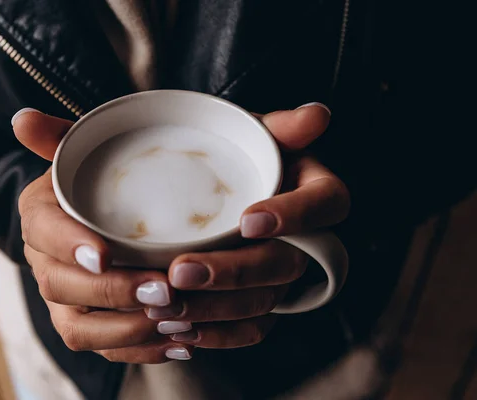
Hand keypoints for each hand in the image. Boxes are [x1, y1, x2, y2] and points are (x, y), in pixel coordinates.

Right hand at [13, 109, 193, 362]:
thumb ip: (59, 137)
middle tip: (162, 288)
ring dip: (127, 329)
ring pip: (80, 329)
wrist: (99, 216)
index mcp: (39, 217)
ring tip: (174, 321)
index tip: (105, 253)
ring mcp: (64, 300)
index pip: (43, 233)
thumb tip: (22, 119)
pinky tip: (179, 343)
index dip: (70, 245)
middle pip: (62, 286)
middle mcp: (45, 263)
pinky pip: (104, 349)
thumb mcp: (80, 153)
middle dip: (112, 292)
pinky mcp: (86, 325)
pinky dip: (140, 350)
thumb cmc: (94, 181)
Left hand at [145, 103, 349, 348]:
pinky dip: (216, 334)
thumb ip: (282, 126)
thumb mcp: (255, 132)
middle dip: (232, 272)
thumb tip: (318, 116)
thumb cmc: (239, 154)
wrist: (218, 184)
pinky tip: (180, 331)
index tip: (248, 219)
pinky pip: (250, 329)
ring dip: (214, 309)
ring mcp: (282, 277)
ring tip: (166, 307)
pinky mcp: (261, 304)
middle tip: (180, 272)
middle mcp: (306, 241)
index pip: (325, 204)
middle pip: (283, 264)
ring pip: (262, 303)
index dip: (293, 215)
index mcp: (316, 194)